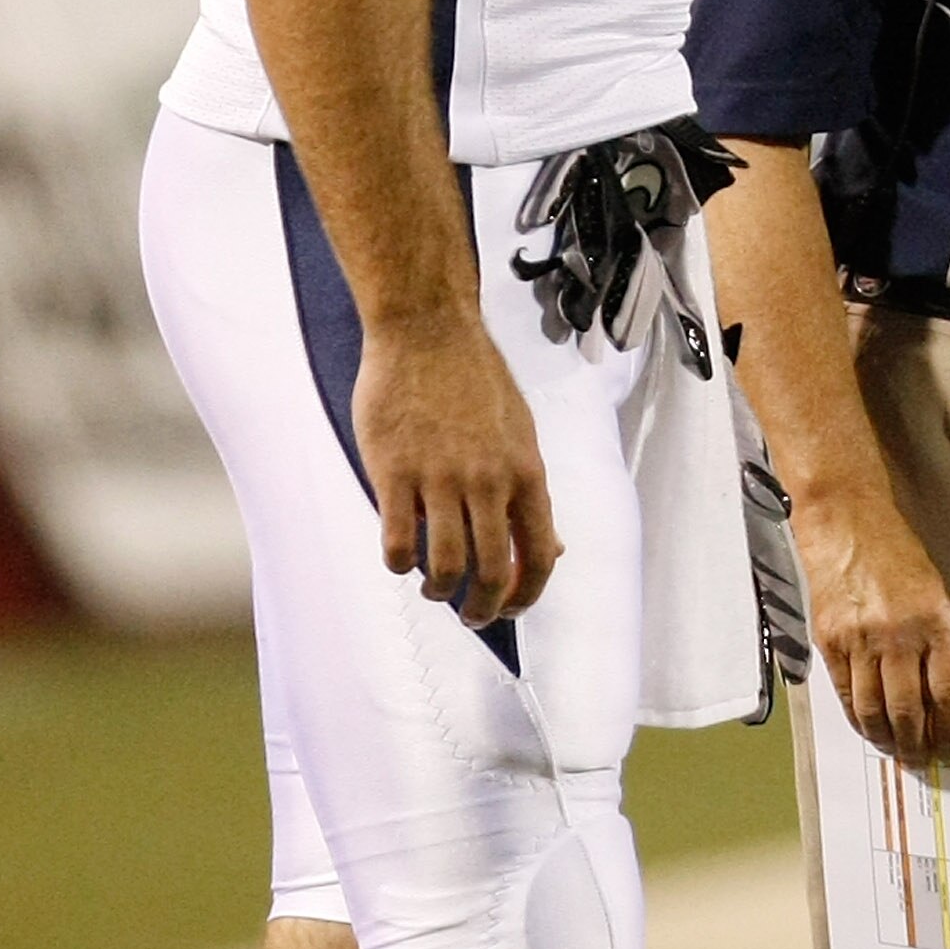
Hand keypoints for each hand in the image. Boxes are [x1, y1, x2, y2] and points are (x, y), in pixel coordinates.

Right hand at [352, 311, 560, 627]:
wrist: (429, 330)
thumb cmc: (475, 381)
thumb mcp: (521, 433)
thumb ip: (529, 493)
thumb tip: (554, 547)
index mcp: (526, 471)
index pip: (540, 554)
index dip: (527, 595)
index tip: (511, 610)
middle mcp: (489, 482)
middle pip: (492, 573)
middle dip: (483, 609)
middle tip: (471, 618)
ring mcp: (441, 479)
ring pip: (445, 567)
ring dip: (439, 591)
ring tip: (432, 587)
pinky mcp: (395, 473)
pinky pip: (398, 543)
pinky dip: (399, 564)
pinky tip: (400, 558)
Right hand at [795, 484, 949, 761]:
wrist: (846, 522)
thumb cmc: (896, 551)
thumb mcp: (934, 589)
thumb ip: (938, 637)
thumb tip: (940, 690)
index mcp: (933, 619)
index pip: (947, 687)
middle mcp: (897, 634)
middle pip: (909, 707)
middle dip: (917, 741)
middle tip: (922, 758)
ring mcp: (859, 640)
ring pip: (873, 708)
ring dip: (886, 738)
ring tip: (895, 751)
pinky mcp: (830, 642)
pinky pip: (844, 694)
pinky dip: (857, 718)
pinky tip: (867, 728)